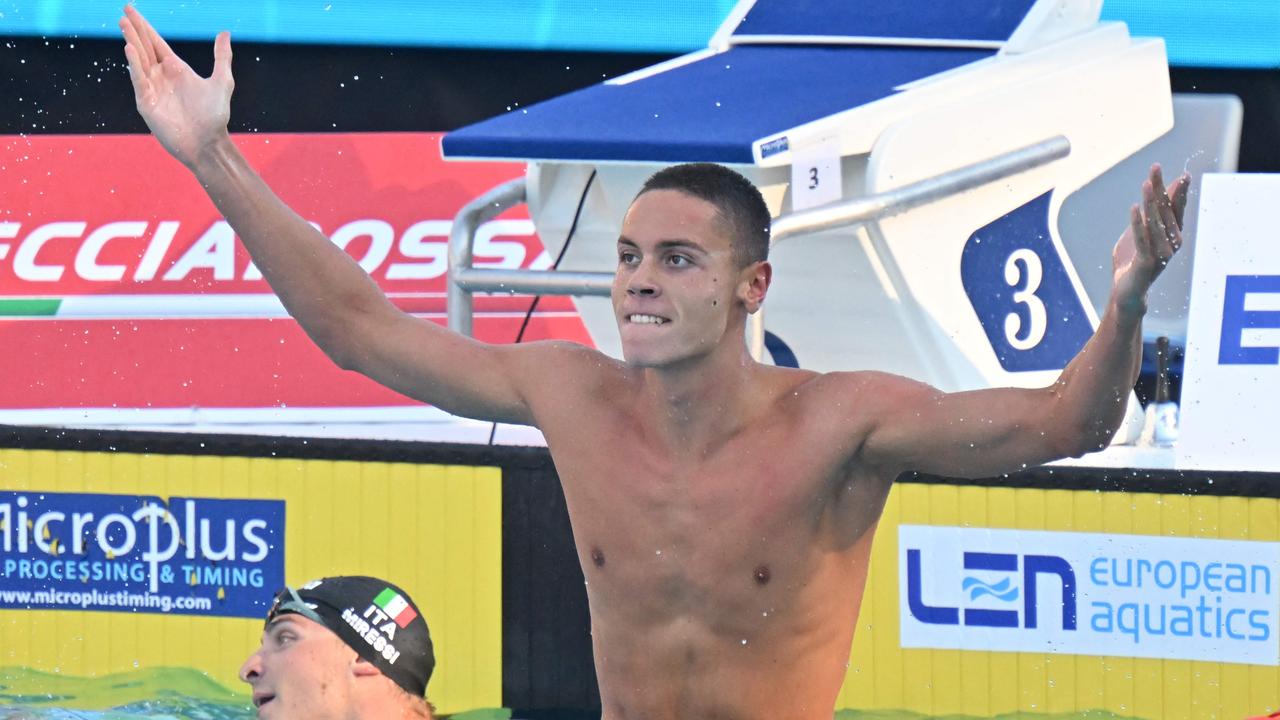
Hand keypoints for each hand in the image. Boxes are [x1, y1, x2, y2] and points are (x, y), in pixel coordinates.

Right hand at [120, 5, 232, 167]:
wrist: (208, 143)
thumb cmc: (215, 116)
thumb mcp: (222, 82)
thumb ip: (221, 57)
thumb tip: (225, 33)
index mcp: (177, 70)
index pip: (156, 43)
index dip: (145, 27)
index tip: (132, 10)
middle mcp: (162, 77)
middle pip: (145, 47)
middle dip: (135, 29)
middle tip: (124, 11)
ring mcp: (152, 89)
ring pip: (139, 60)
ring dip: (132, 41)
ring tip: (124, 23)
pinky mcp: (147, 103)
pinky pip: (139, 79)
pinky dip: (135, 64)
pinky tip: (130, 49)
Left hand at [1111, 163, 1190, 315]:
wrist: (1128, 292)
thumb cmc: (1134, 261)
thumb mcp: (1142, 234)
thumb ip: (1150, 215)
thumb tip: (1157, 193)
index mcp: (1173, 235)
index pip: (1176, 209)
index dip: (1179, 191)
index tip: (1183, 173)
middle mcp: (1172, 243)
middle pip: (1166, 211)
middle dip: (1161, 188)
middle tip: (1156, 167)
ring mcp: (1161, 253)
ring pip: (1155, 223)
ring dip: (1151, 202)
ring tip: (1146, 183)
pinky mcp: (1146, 262)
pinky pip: (1141, 239)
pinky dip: (1137, 223)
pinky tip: (1134, 208)